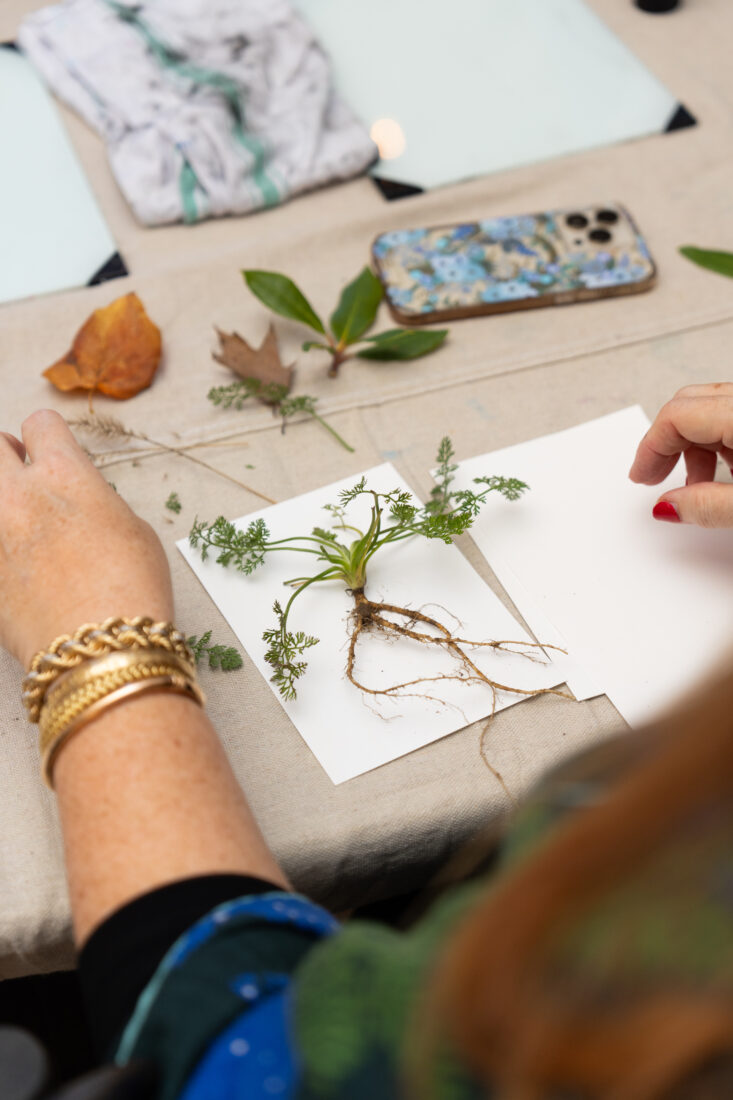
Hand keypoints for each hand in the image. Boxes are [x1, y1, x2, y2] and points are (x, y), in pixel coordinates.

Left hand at [0, 410, 173, 667]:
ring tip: (16, 522)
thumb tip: (78, 503)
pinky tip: (16, 566)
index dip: (47, 438)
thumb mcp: (134, 532)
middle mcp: (16, 495)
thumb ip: (96, 503)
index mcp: (64, 475)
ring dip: (1, 502)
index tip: (50, 452)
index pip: (40, 425)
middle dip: (5, 455)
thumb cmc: (130, 593)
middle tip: (18, 477)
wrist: (98, 652)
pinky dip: (1, 546)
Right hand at [628, 383, 732, 526]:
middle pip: (690, 406)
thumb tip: (668, 506)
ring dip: (694, 446)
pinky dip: (721, 442)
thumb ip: (709, 507)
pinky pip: (732, 418)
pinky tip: (727, 473)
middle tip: (654, 476)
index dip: (650, 447)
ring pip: (712, 411)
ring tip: (697, 485)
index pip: (677, 416)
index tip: (641, 476)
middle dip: (666, 442)